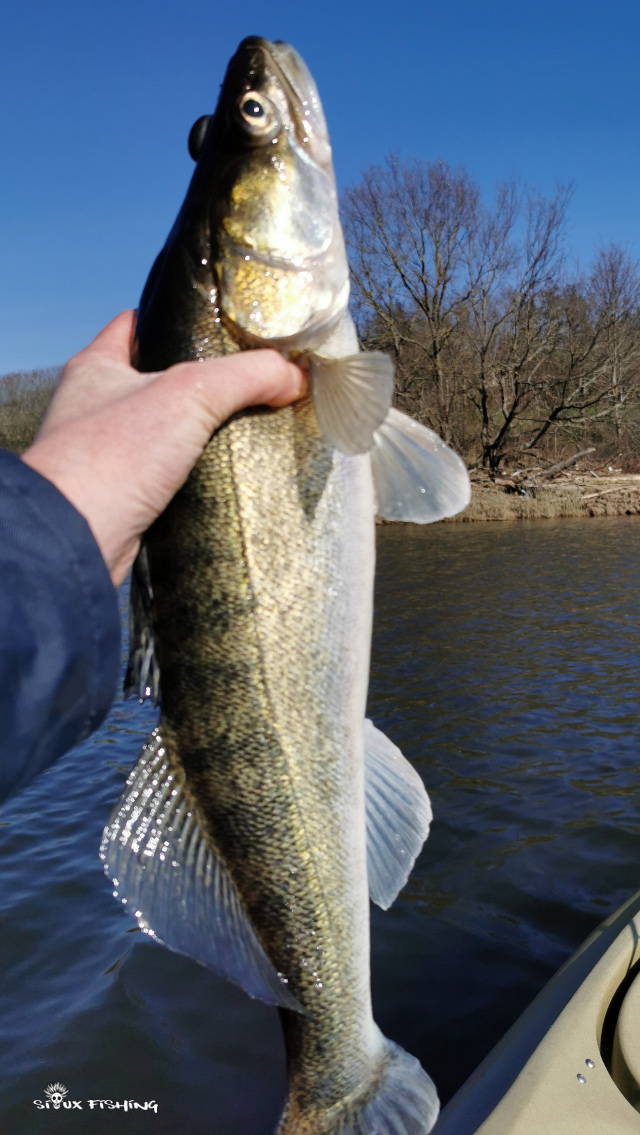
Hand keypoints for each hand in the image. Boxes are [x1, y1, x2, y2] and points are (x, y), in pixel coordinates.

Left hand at [22, 310, 306, 586]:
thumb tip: (294, 376)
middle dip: (207, 383)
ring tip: (251, 429)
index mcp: (97, 367)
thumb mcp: (189, 395)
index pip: (138, 324)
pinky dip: (197, 475)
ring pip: (168, 432)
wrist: (77, 540)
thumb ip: (247, 375)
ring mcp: (109, 454)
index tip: (220, 327)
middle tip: (251, 383)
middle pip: (162, 380)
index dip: (178, 319)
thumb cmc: (111, 457)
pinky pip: (170, 477)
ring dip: (205, 434)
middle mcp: (98, 407)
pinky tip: (229, 474)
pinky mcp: (125, 497)